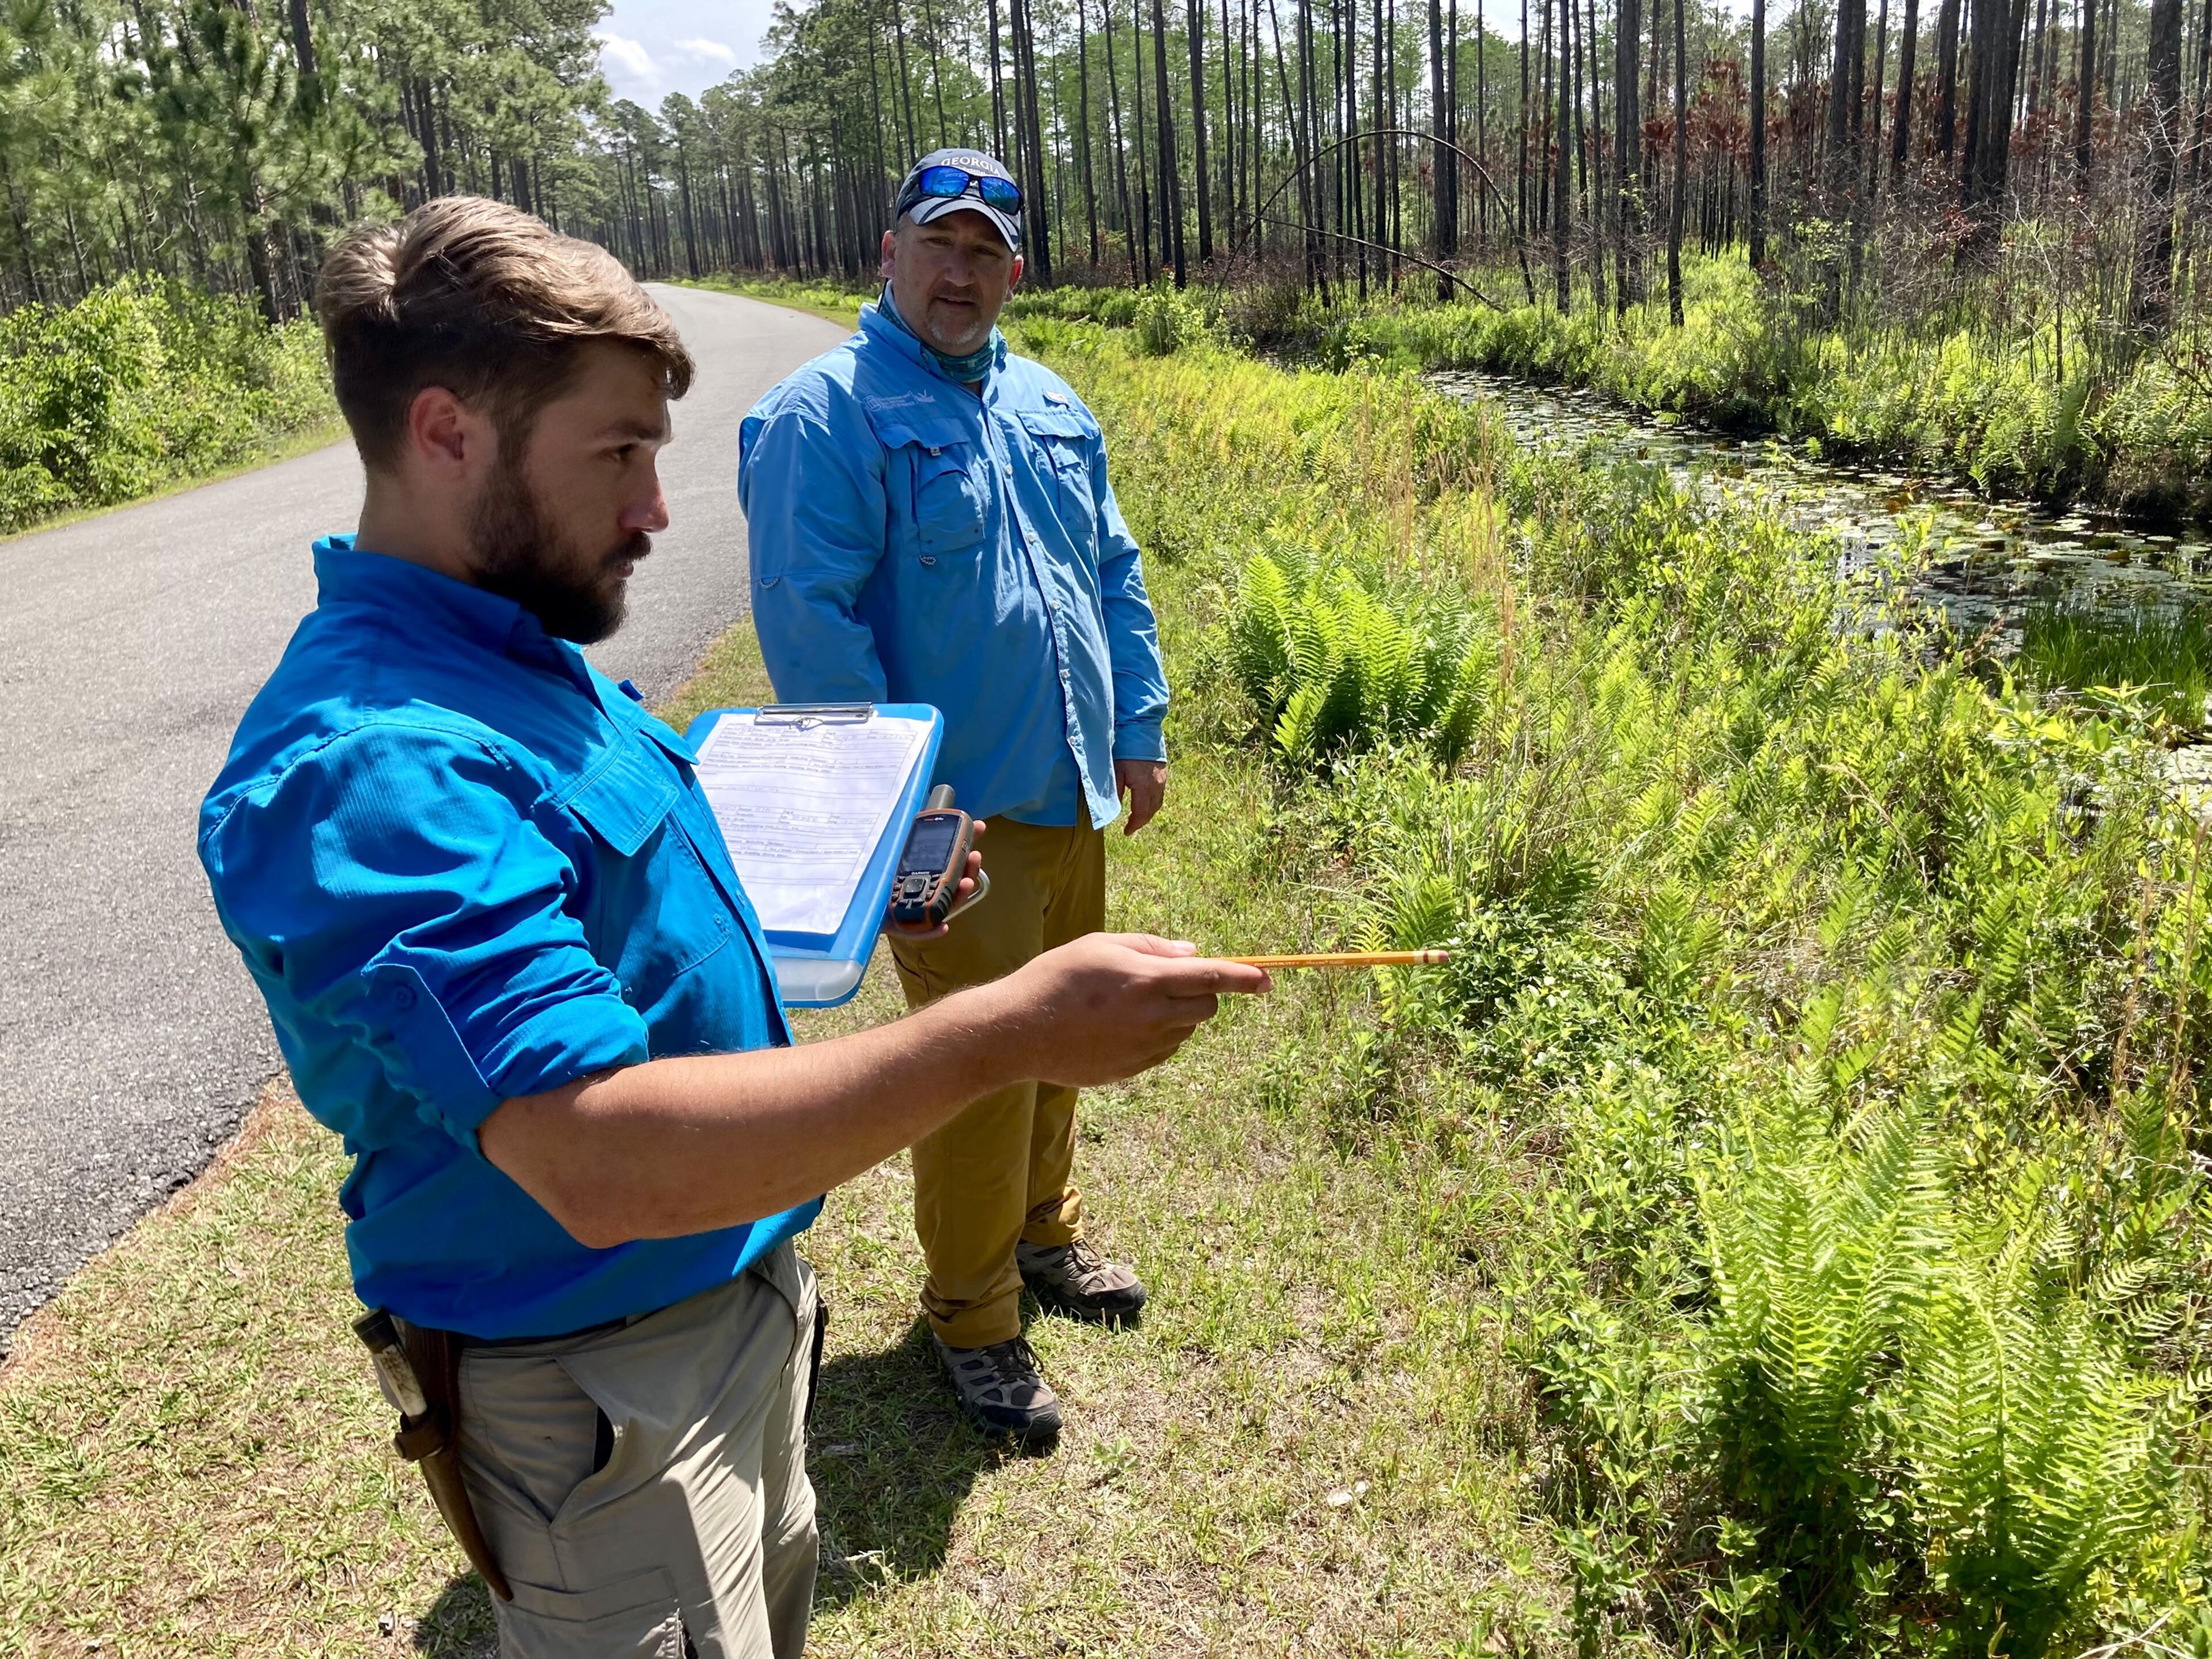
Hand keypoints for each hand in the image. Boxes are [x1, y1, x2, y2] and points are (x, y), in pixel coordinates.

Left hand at [886, 821, 986, 938]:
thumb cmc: (875, 875)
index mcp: (928, 872)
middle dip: (969, 870)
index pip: (953, 859)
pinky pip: (921, 932)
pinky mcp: (905, 928)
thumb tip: (918, 812)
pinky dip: (932, 931)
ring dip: (958, 896)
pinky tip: (943, 927)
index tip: (980, 827)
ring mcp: (920, 911)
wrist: (856, 901)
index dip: (966, 842)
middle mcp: (929, 891)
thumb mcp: (891, 852)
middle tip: (975, 856)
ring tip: (965, 884)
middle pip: (955, 883)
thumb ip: (905, 838)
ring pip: (945, 906)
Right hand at [986, 932, 1269, 1086]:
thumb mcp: (1102, 945)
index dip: (1245, 978)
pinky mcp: (1132, 1070)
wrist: (1017, 1031)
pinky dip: (1155, 1037)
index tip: (1267, 981)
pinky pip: (1162, 1051)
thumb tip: (1192, 954)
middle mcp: (1152, 1018)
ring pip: (1185, 1031)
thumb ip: (1152, 947)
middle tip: (1163, 982)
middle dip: (1199, 993)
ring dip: (1174, 1016)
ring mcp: (1143, 1049)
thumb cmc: (1057, 978)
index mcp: (1148, 980)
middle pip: (1206, 1007)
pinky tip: (1116, 1027)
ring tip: (1125, 1005)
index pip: (1212, 977)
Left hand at [1115, 759, 1167, 834]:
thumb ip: (1116, 792)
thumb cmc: (1127, 752)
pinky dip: (1152, 803)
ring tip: (1138, 816)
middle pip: (1151, 811)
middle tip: (1131, 826)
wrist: (1142, 733)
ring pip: (1157, 804)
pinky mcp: (1164, 775)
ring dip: (1148, 813)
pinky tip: (1145, 802)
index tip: (1127, 831)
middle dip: (1141, 821)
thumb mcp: (1116, 772)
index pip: (1141, 814)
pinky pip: (1160, 795)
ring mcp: (1162, 781)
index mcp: (1144, 788)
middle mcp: (1156, 787)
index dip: (1134, 825)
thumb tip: (1114, 809)